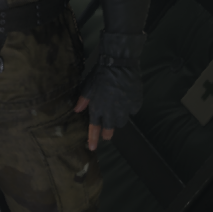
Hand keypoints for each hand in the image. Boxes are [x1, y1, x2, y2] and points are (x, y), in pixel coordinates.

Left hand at [75, 32, 145, 150]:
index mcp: (98, 108)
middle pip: (110, 129)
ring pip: (122, 121)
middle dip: (107, 133)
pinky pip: (132, 110)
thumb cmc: (101, 73)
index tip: (92, 148)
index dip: (93, 139)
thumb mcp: (88, 86)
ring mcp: (125, 108)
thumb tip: (76, 110)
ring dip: (118, 119)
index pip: (94, 128)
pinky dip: (129, 108)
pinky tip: (126, 99)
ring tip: (115, 112)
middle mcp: (112, 111)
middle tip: (106, 134)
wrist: (120, 63)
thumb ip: (83, 100)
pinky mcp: (135, 103)